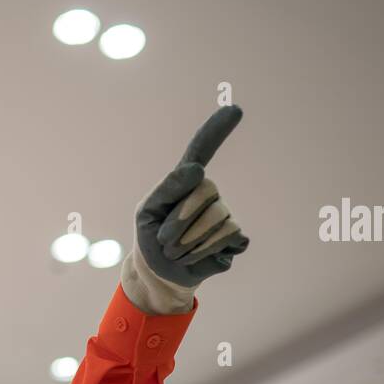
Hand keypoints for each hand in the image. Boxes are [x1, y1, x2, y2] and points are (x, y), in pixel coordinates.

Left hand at [125, 106, 249, 309]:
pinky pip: (228, 236)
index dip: (217, 130)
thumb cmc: (151, 237)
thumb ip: (167, 188)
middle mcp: (210, 192)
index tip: (235, 109)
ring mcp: (225, 213)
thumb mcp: (147, 212)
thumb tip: (198, 170)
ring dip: (187, 242)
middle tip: (164, 240)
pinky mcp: (236, 238)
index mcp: (186, 181)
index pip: (202, 150)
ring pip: (215, 218)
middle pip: (205, 191)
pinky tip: (196, 256)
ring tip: (176, 251)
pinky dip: (203, 251)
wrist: (159, 273)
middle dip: (178, 220)